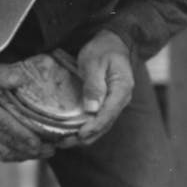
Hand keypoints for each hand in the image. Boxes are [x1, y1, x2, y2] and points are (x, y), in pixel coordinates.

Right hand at [0, 60, 56, 161]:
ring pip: (4, 152)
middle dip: (30, 149)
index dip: (21, 135)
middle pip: (6, 143)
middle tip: (53, 149)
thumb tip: (20, 78)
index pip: (2, 125)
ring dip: (26, 155)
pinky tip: (30, 153)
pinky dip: (16, 156)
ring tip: (46, 152)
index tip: (38, 142)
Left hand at [59, 30, 133, 147]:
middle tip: (65, 143)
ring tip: (64, 142)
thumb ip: (94, 85)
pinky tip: (71, 133)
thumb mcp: (95, 62)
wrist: (112, 43)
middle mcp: (121, 100)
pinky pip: (98, 120)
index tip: (79, 135)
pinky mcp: (107, 104)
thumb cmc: (103, 49)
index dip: (94, 127)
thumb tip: (91, 109)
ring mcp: (115, 104)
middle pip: (105, 124)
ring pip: (101, 125)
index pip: (108, 114)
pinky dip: (85, 128)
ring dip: (84, 136)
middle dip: (86, 137)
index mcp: (122, 89)